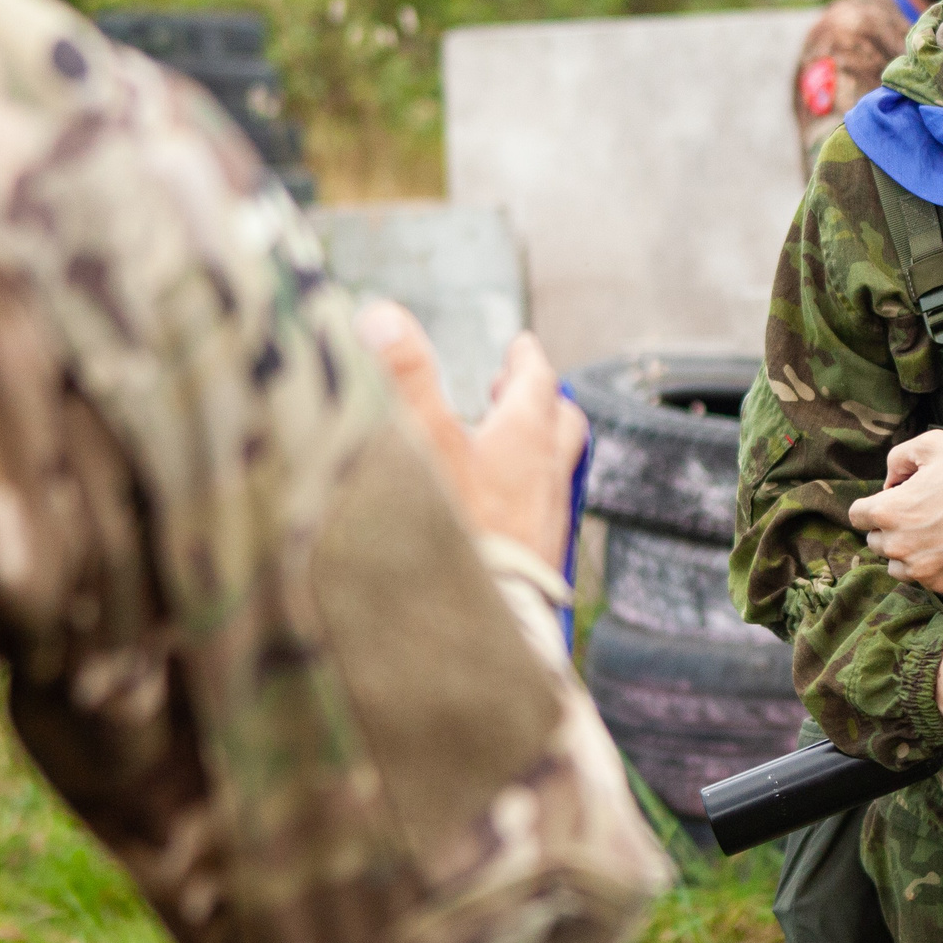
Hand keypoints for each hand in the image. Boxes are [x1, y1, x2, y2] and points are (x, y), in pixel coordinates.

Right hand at [358, 301, 584, 569]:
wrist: (482, 629)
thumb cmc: (454, 532)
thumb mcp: (420, 443)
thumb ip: (401, 377)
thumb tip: (382, 313)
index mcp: (525, 438)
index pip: (538, 382)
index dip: (525, 361)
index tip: (520, 347)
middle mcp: (547, 477)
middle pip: (560, 424)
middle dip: (539, 401)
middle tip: (510, 391)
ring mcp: (548, 523)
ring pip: (554, 471)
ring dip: (533, 451)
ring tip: (502, 450)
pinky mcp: (540, 565)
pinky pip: (541, 515)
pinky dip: (524, 498)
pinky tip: (494, 515)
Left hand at [847, 430, 942, 593]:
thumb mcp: (933, 444)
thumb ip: (897, 459)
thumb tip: (889, 482)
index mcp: (891, 511)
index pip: (856, 515)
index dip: (873, 504)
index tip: (891, 500)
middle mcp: (900, 545)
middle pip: (874, 540)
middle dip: (890, 525)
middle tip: (920, 511)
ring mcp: (921, 569)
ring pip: (894, 563)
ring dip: (904, 549)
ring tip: (932, 530)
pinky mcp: (941, 584)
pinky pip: (920, 577)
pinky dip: (927, 564)